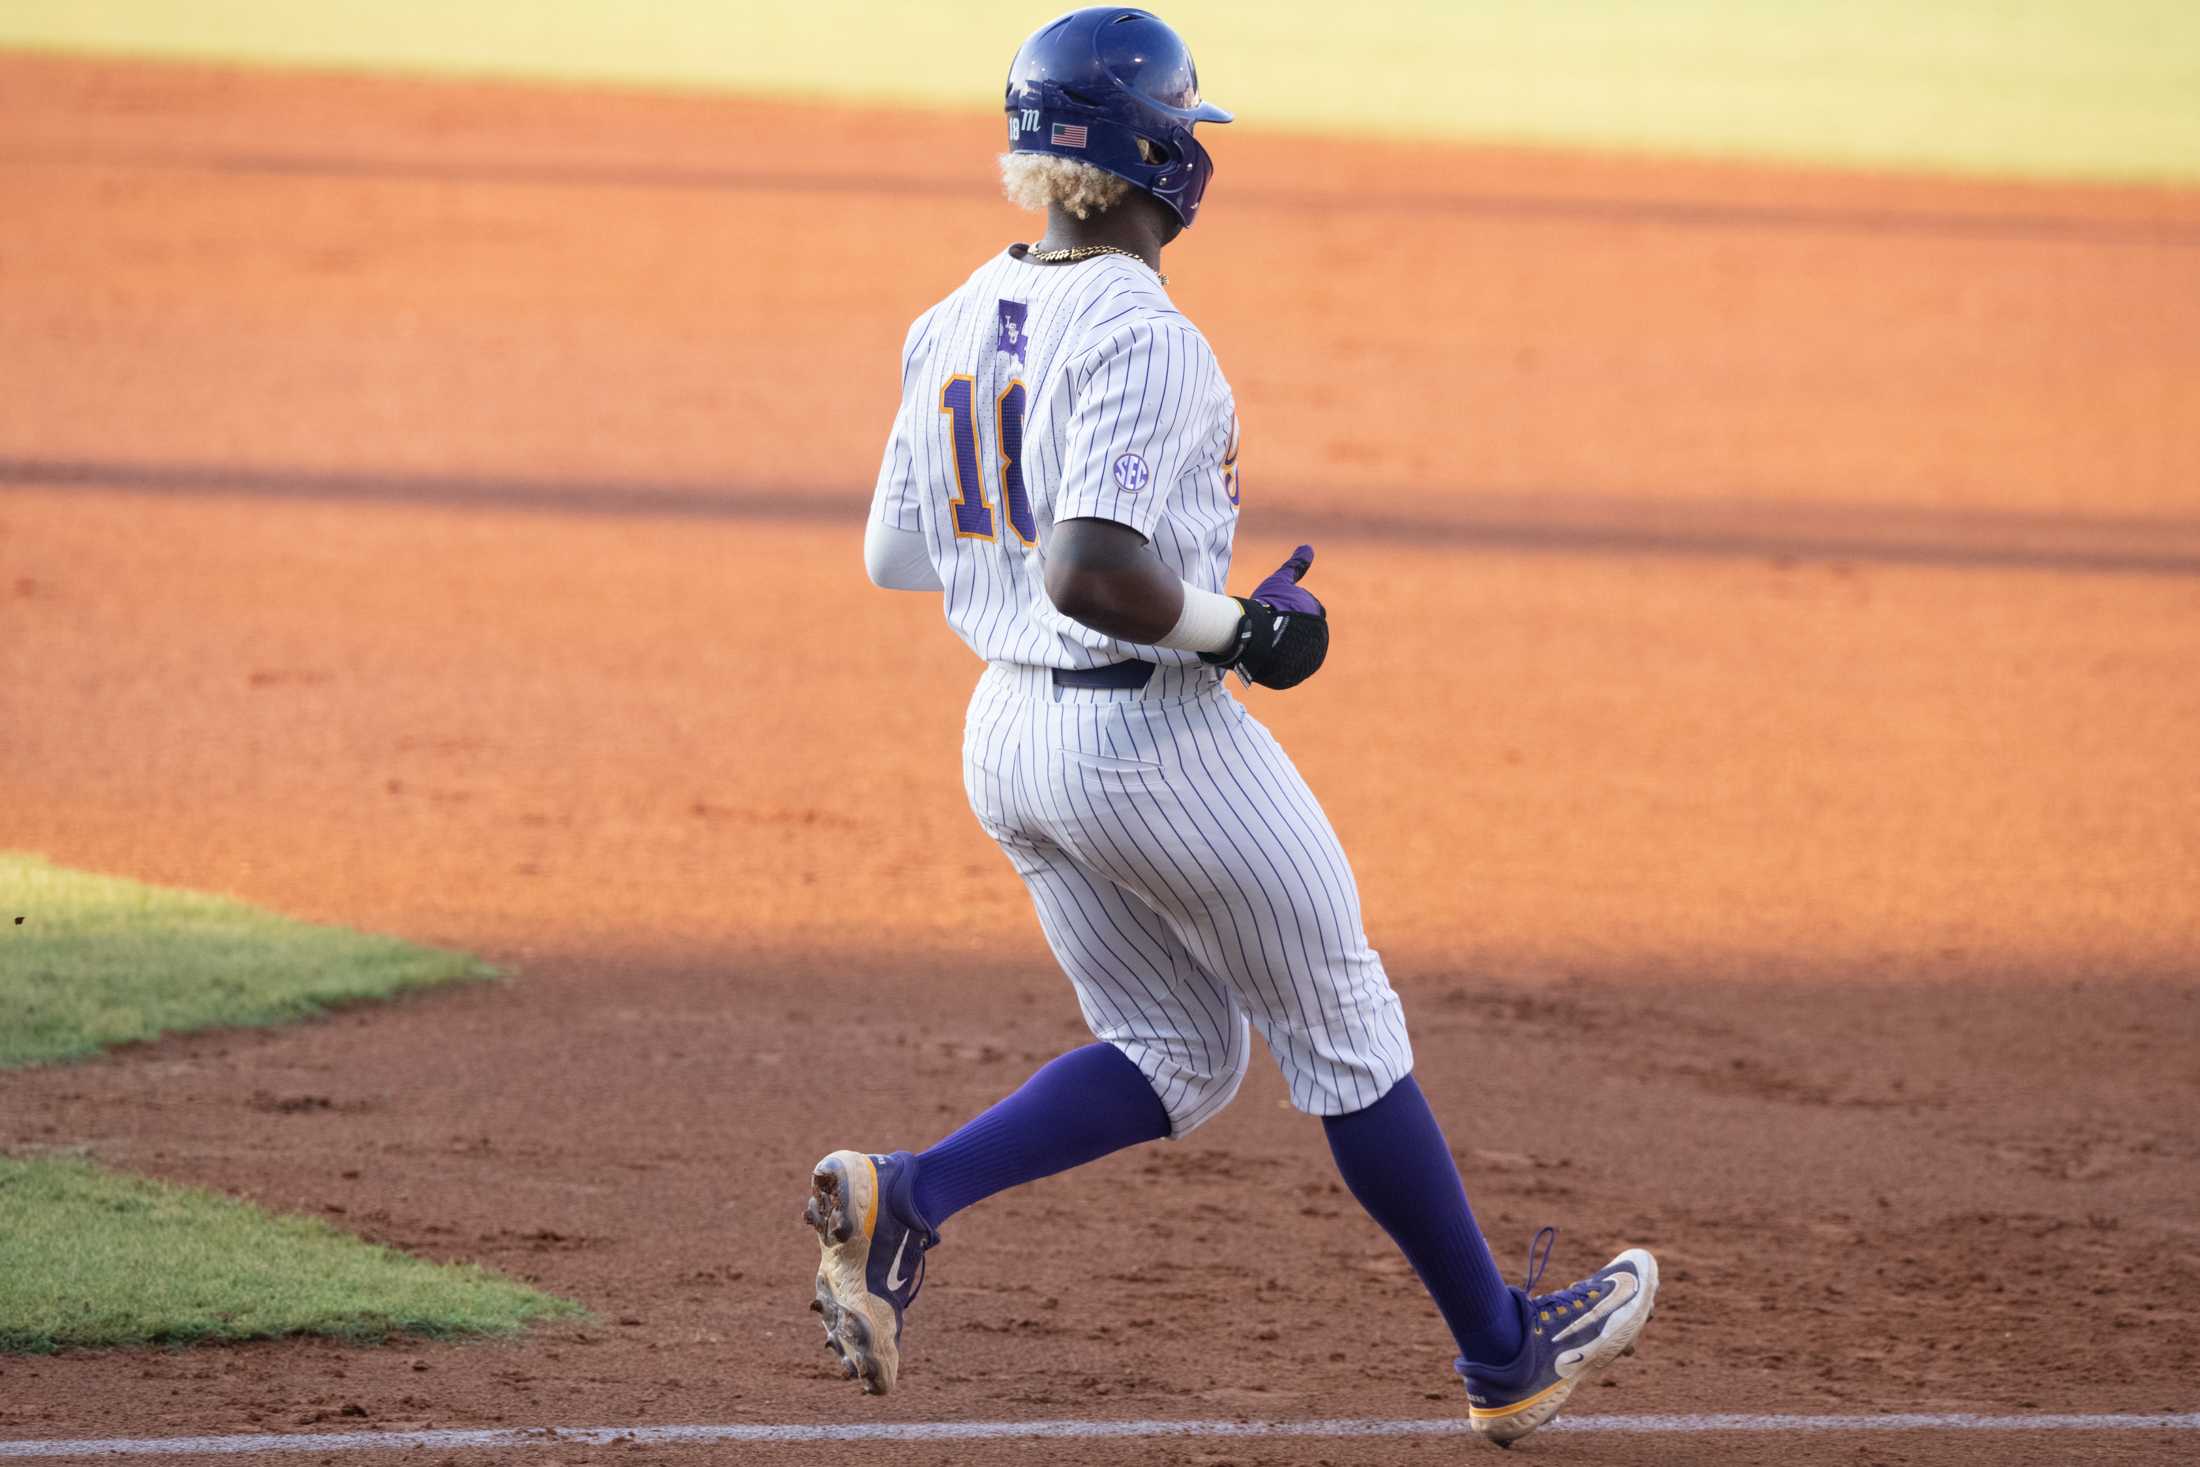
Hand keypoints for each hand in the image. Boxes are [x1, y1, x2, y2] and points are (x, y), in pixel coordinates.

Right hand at [1201, 543, 1330, 689]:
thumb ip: (1296, 566)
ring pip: (1296, 648)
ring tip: (1266, 640)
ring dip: (1284, 644)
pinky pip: (1291, 667)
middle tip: (1268, 623)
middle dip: (1287, 626)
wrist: (1259, 635)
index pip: (1306, 608)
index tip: (1275, 608)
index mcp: (1316, 614)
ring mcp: (1310, 656)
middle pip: (1302, 629)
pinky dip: (1282, 662)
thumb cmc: (1269, 605)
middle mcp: (1319, 636)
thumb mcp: (1281, 581)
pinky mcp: (1299, 673)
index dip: (1289, 607)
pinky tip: (1268, 657)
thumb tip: (1308, 547)